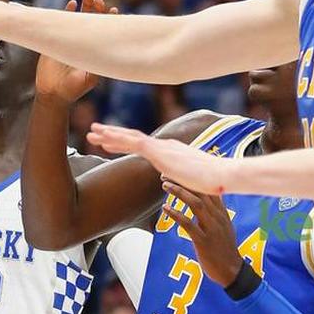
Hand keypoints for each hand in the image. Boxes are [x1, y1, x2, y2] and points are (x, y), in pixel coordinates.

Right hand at [36, 0, 115, 102]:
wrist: (53, 93)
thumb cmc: (74, 88)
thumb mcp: (90, 78)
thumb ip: (96, 65)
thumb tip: (108, 51)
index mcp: (94, 49)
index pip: (104, 30)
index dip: (109, 19)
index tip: (113, 9)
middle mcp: (83, 43)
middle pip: (92, 20)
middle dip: (96, 8)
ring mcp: (70, 40)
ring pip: (79, 18)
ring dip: (84, 6)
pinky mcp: (56, 40)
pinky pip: (62, 22)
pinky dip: (67, 12)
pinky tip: (72, 3)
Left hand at [87, 123, 229, 194]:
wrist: (222, 176)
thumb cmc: (211, 182)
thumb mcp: (190, 180)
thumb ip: (178, 177)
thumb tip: (169, 179)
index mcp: (171, 151)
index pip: (144, 144)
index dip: (125, 142)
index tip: (109, 142)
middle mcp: (165, 145)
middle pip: (133, 137)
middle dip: (112, 134)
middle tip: (94, 131)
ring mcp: (162, 147)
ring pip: (129, 137)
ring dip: (109, 135)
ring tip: (92, 133)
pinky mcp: (160, 152)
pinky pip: (134, 143)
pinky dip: (118, 140)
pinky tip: (105, 141)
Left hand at [162, 181, 242, 285]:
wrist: (232, 272)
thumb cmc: (225, 248)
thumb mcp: (224, 225)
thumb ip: (217, 210)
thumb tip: (209, 196)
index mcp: (222, 212)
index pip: (209, 188)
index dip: (194, 177)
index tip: (180, 169)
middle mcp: (218, 217)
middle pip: (201, 192)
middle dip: (183, 180)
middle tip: (167, 173)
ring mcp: (212, 229)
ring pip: (196, 204)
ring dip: (179, 192)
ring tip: (165, 185)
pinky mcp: (204, 242)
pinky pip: (189, 225)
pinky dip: (176, 214)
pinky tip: (166, 208)